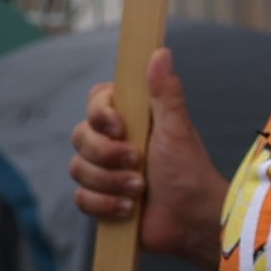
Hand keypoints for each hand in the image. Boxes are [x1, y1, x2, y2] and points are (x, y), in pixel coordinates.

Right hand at [71, 48, 222, 261]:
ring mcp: (104, 171)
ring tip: (139, 190)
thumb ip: (166, 93)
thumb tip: (160, 51)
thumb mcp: (178, 129)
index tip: (120, 127)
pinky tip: (128, 209)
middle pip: (79, 136)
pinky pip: (81, 198)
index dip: (100, 115)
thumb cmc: (190, 171)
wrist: (192, 219)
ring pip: (78, 169)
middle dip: (107, 155)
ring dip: (110, 182)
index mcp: (129, 119)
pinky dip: (105, 204)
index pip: (95, 102)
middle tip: (138, 163)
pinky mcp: (101, 199)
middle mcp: (112, 142)